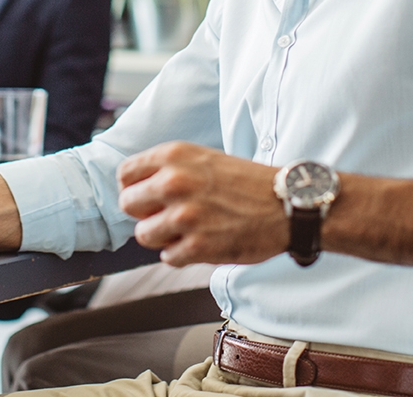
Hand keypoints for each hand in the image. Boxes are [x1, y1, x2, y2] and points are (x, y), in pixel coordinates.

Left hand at [116, 141, 286, 266]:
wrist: (287, 205)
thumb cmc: (246, 183)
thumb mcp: (203, 158)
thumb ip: (167, 170)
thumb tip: (134, 190)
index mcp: (174, 155)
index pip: (125, 174)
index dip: (134, 188)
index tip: (147, 197)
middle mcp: (174, 182)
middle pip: (128, 205)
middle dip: (145, 213)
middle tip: (168, 216)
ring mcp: (185, 216)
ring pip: (144, 234)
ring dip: (162, 237)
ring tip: (186, 231)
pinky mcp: (197, 246)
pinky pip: (167, 257)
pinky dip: (181, 254)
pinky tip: (202, 243)